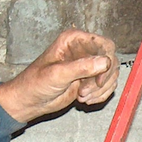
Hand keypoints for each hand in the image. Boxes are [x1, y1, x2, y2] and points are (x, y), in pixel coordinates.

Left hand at [0, 28, 118, 123]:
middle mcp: (84, 49)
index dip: (108, 62)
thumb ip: (81, 67)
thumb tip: (104, 62)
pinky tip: (85, 99)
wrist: (30, 101)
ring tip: (82, 96)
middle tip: (85, 91)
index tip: (100, 80)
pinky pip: (108, 86)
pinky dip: (101, 95)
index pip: (105, 45)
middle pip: (112, 60)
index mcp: (74, 40)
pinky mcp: (91, 79)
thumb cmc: (35, 83)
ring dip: (100, 89)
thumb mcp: (57, 74)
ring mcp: (89, 64)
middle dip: (102, 80)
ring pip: (111, 75)